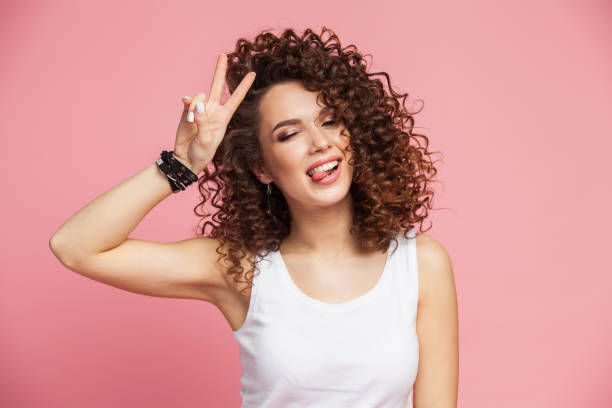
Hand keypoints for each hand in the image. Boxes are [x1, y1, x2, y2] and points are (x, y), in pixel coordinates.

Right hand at [173, 54, 255, 173]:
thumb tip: (198, 104)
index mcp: (224, 117)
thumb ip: (203, 121)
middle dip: (220, 70)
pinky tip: (185, 107)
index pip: (236, 98)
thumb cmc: (201, 153)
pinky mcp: (187, 112)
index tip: (252, 73)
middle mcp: (213, 110)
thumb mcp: (206, 140)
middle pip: (217, 86)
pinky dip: (187, 104)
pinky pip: (188, 101)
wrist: (186, 159)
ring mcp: (200, 110)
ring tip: (191, 120)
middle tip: (223, 55)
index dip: (244, 86)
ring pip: (199, 95)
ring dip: (195, 105)